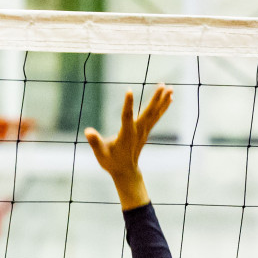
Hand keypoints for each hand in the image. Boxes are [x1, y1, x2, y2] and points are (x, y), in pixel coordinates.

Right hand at [84, 85, 171, 208]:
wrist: (126, 172)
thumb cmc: (111, 162)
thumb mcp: (101, 154)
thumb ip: (95, 142)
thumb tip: (87, 131)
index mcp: (126, 135)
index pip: (126, 117)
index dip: (128, 104)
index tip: (129, 91)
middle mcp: (138, 131)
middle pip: (148, 112)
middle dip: (156, 99)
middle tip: (162, 85)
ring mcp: (144, 131)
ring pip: (155, 113)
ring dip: (163, 100)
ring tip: (171, 88)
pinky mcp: (146, 131)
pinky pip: (156, 117)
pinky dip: (163, 108)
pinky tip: (169, 99)